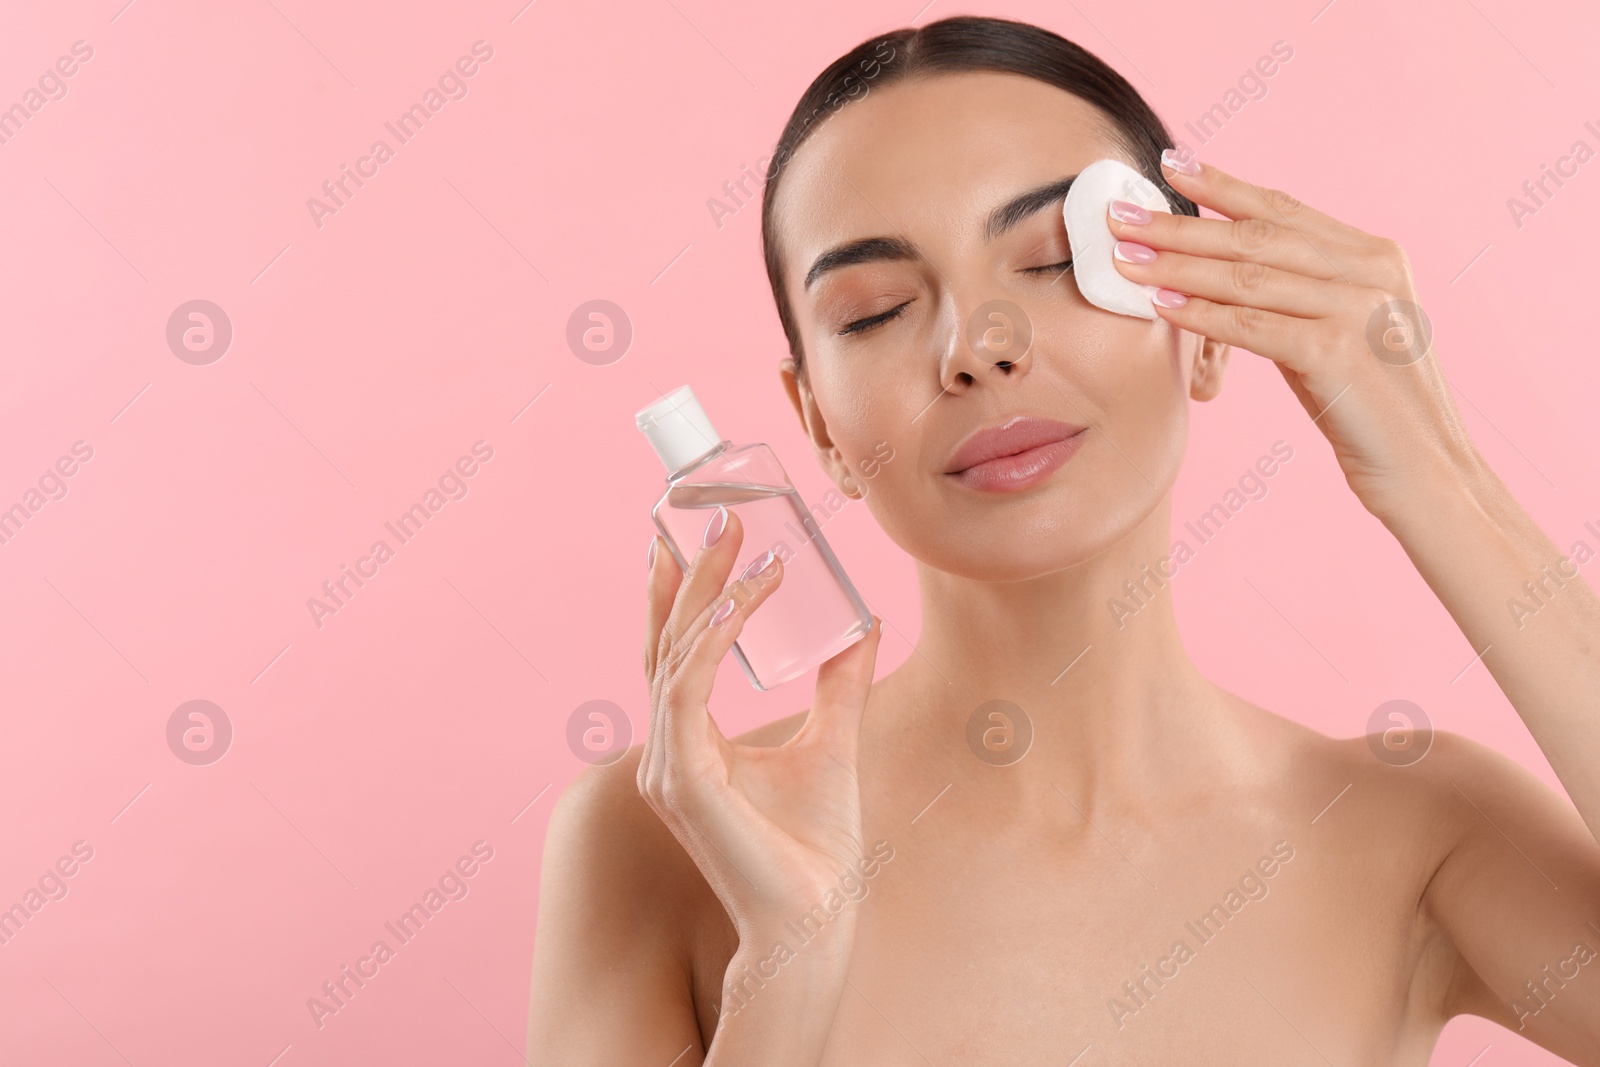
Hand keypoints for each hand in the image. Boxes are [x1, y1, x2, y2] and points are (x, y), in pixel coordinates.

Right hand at [640, 508, 883, 946]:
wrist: (817, 917)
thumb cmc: (816, 846)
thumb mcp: (834, 740)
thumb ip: (840, 683)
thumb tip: (863, 626)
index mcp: (693, 744)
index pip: (674, 652)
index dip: (682, 593)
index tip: (697, 535)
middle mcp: (669, 751)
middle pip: (667, 644)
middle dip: (690, 576)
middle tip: (714, 516)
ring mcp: (668, 766)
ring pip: (674, 659)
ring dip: (706, 597)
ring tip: (740, 547)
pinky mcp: (683, 781)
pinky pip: (685, 693)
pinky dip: (707, 645)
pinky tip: (734, 607)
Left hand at [1109, 151, 1484, 523]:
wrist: (1430, 471)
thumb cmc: (1372, 407)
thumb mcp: (1341, 332)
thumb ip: (1300, 294)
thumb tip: (1222, 269)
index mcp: (1374, 256)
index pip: (1284, 209)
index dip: (1223, 184)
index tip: (1171, 164)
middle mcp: (1371, 272)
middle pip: (1257, 236)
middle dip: (1182, 223)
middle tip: (1121, 214)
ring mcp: (1358, 310)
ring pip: (1249, 277)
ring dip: (1178, 265)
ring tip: (1125, 257)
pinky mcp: (1340, 354)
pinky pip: (1254, 326)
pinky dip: (1203, 314)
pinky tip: (1161, 305)